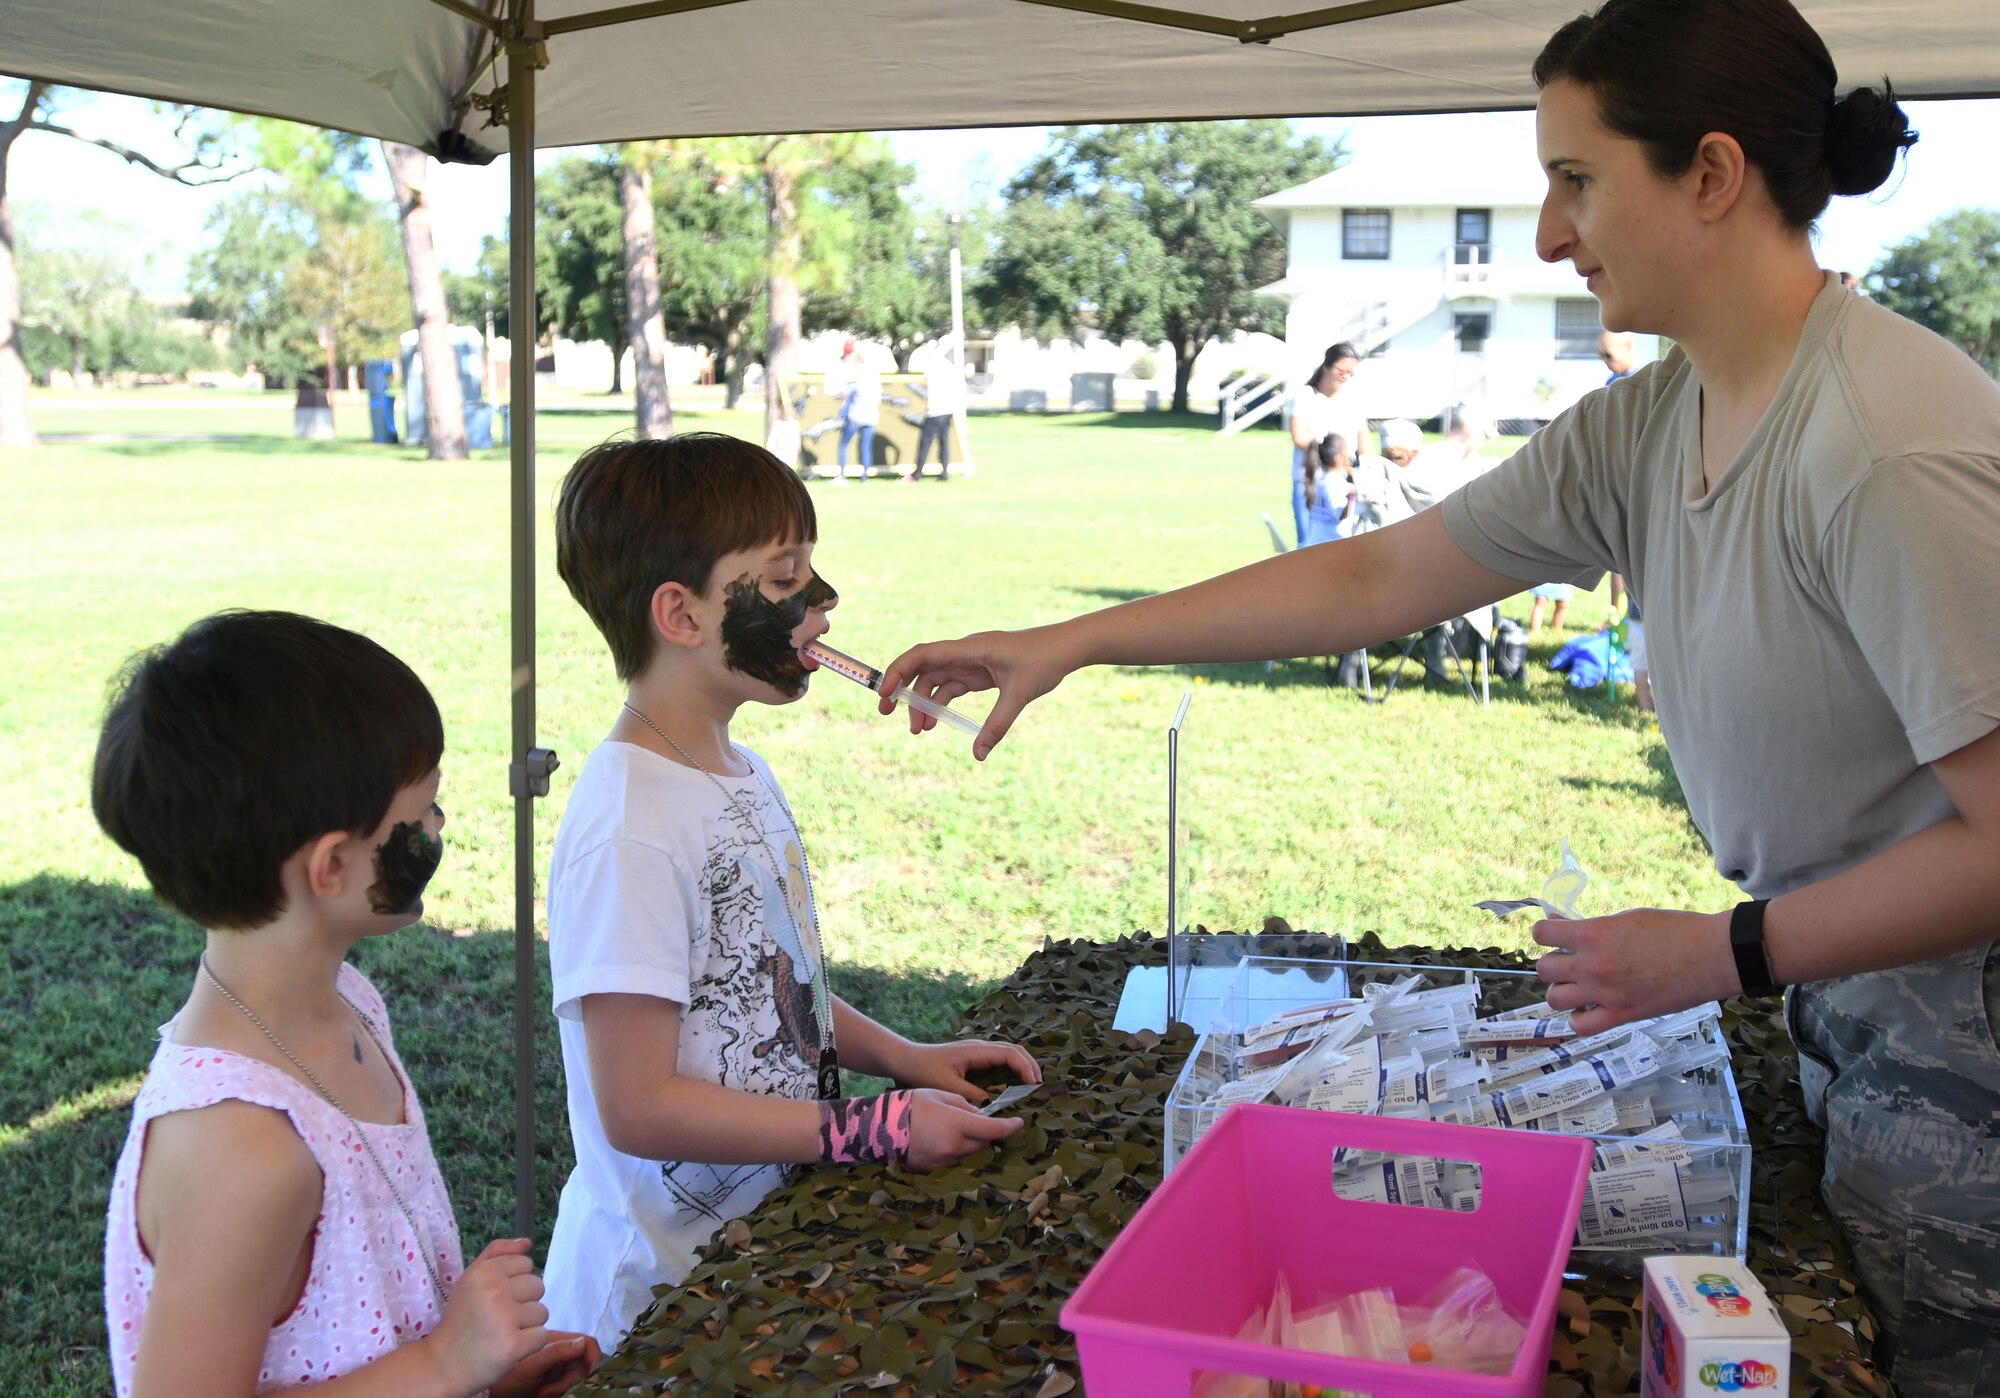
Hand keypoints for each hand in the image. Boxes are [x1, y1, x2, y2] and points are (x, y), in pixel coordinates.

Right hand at [424, 1237, 549, 1396]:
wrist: (442, 1364)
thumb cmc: (461, 1319)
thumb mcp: (471, 1279)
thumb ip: (498, 1253)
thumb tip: (527, 1242)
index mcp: (484, 1272)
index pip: (526, 1264)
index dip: (514, 1283)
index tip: (495, 1299)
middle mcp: (494, 1291)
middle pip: (538, 1286)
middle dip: (523, 1303)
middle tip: (498, 1318)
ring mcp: (504, 1318)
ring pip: (542, 1312)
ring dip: (527, 1325)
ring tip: (501, 1333)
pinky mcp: (514, 1345)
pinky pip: (542, 1336)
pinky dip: (530, 1345)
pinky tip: (508, 1347)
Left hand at [488, 1333, 600, 1397]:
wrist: (490, 1393)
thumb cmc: (506, 1376)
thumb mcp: (532, 1365)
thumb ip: (557, 1352)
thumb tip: (583, 1343)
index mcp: (557, 1341)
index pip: (586, 1344)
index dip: (593, 1357)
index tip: (591, 1374)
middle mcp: (560, 1353)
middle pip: (583, 1363)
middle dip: (573, 1378)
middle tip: (551, 1389)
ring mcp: (557, 1369)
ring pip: (577, 1377)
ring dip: (564, 1387)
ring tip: (543, 1393)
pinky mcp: (553, 1384)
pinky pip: (568, 1387)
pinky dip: (560, 1392)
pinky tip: (543, 1394)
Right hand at [877, 626, 1075, 760]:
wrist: (1067, 648)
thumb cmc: (1044, 661)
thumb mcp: (1019, 694)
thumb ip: (997, 725)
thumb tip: (979, 755)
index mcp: (970, 648)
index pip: (924, 654)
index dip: (899, 671)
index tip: (885, 693)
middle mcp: (965, 652)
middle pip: (922, 668)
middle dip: (902, 689)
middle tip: (885, 713)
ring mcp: (971, 662)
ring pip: (935, 680)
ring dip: (924, 703)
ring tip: (919, 731)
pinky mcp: (980, 672)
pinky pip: (952, 686)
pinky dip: (941, 704)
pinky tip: (935, 723)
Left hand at [896, 1039, 1041, 1101]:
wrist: (907, 1059)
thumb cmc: (924, 1070)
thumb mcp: (947, 1086)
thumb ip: (970, 1095)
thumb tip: (991, 1104)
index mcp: (976, 1051)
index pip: (1009, 1053)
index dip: (1024, 1067)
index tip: (1033, 1084)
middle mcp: (980, 1047)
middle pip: (1014, 1049)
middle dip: (1029, 1064)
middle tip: (1039, 1084)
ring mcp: (977, 1051)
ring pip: (1008, 1052)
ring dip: (1022, 1065)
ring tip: (1032, 1083)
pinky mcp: (974, 1057)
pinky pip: (999, 1059)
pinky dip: (1012, 1067)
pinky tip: (1014, 1082)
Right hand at [905, 1088, 1023, 1170]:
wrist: (879, 1127)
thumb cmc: (910, 1105)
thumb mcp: (940, 1095)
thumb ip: (964, 1106)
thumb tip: (980, 1116)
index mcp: (957, 1125)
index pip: (993, 1130)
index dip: (1010, 1127)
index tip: (1018, 1123)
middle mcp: (953, 1147)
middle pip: (983, 1143)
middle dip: (984, 1133)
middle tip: (975, 1121)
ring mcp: (943, 1162)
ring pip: (968, 1153)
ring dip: (968, 1142)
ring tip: (950, 1128)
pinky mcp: (933, 1170)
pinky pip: (952, 1160)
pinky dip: (953, 1150)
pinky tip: (938, 1139)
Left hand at [1533, 908, 1738, 1035]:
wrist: (1712, 955)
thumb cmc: (1675, 930)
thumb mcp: (1627, 918)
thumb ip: (1592, 926)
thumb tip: (1561, 926)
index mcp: (1593, 934)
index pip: (1541, 934)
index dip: (1545, 934)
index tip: (1556, 936)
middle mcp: (1592, 965)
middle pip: (1544, 969)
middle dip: (1555, 963)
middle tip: (1572, 962)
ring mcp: (1605, 993)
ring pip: (1554, 999)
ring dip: (1562, 991)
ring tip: (1578, 986)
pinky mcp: (1622, 1015)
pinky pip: (1581, 1026)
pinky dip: (1579, 1019)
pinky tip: (1590, 1009)